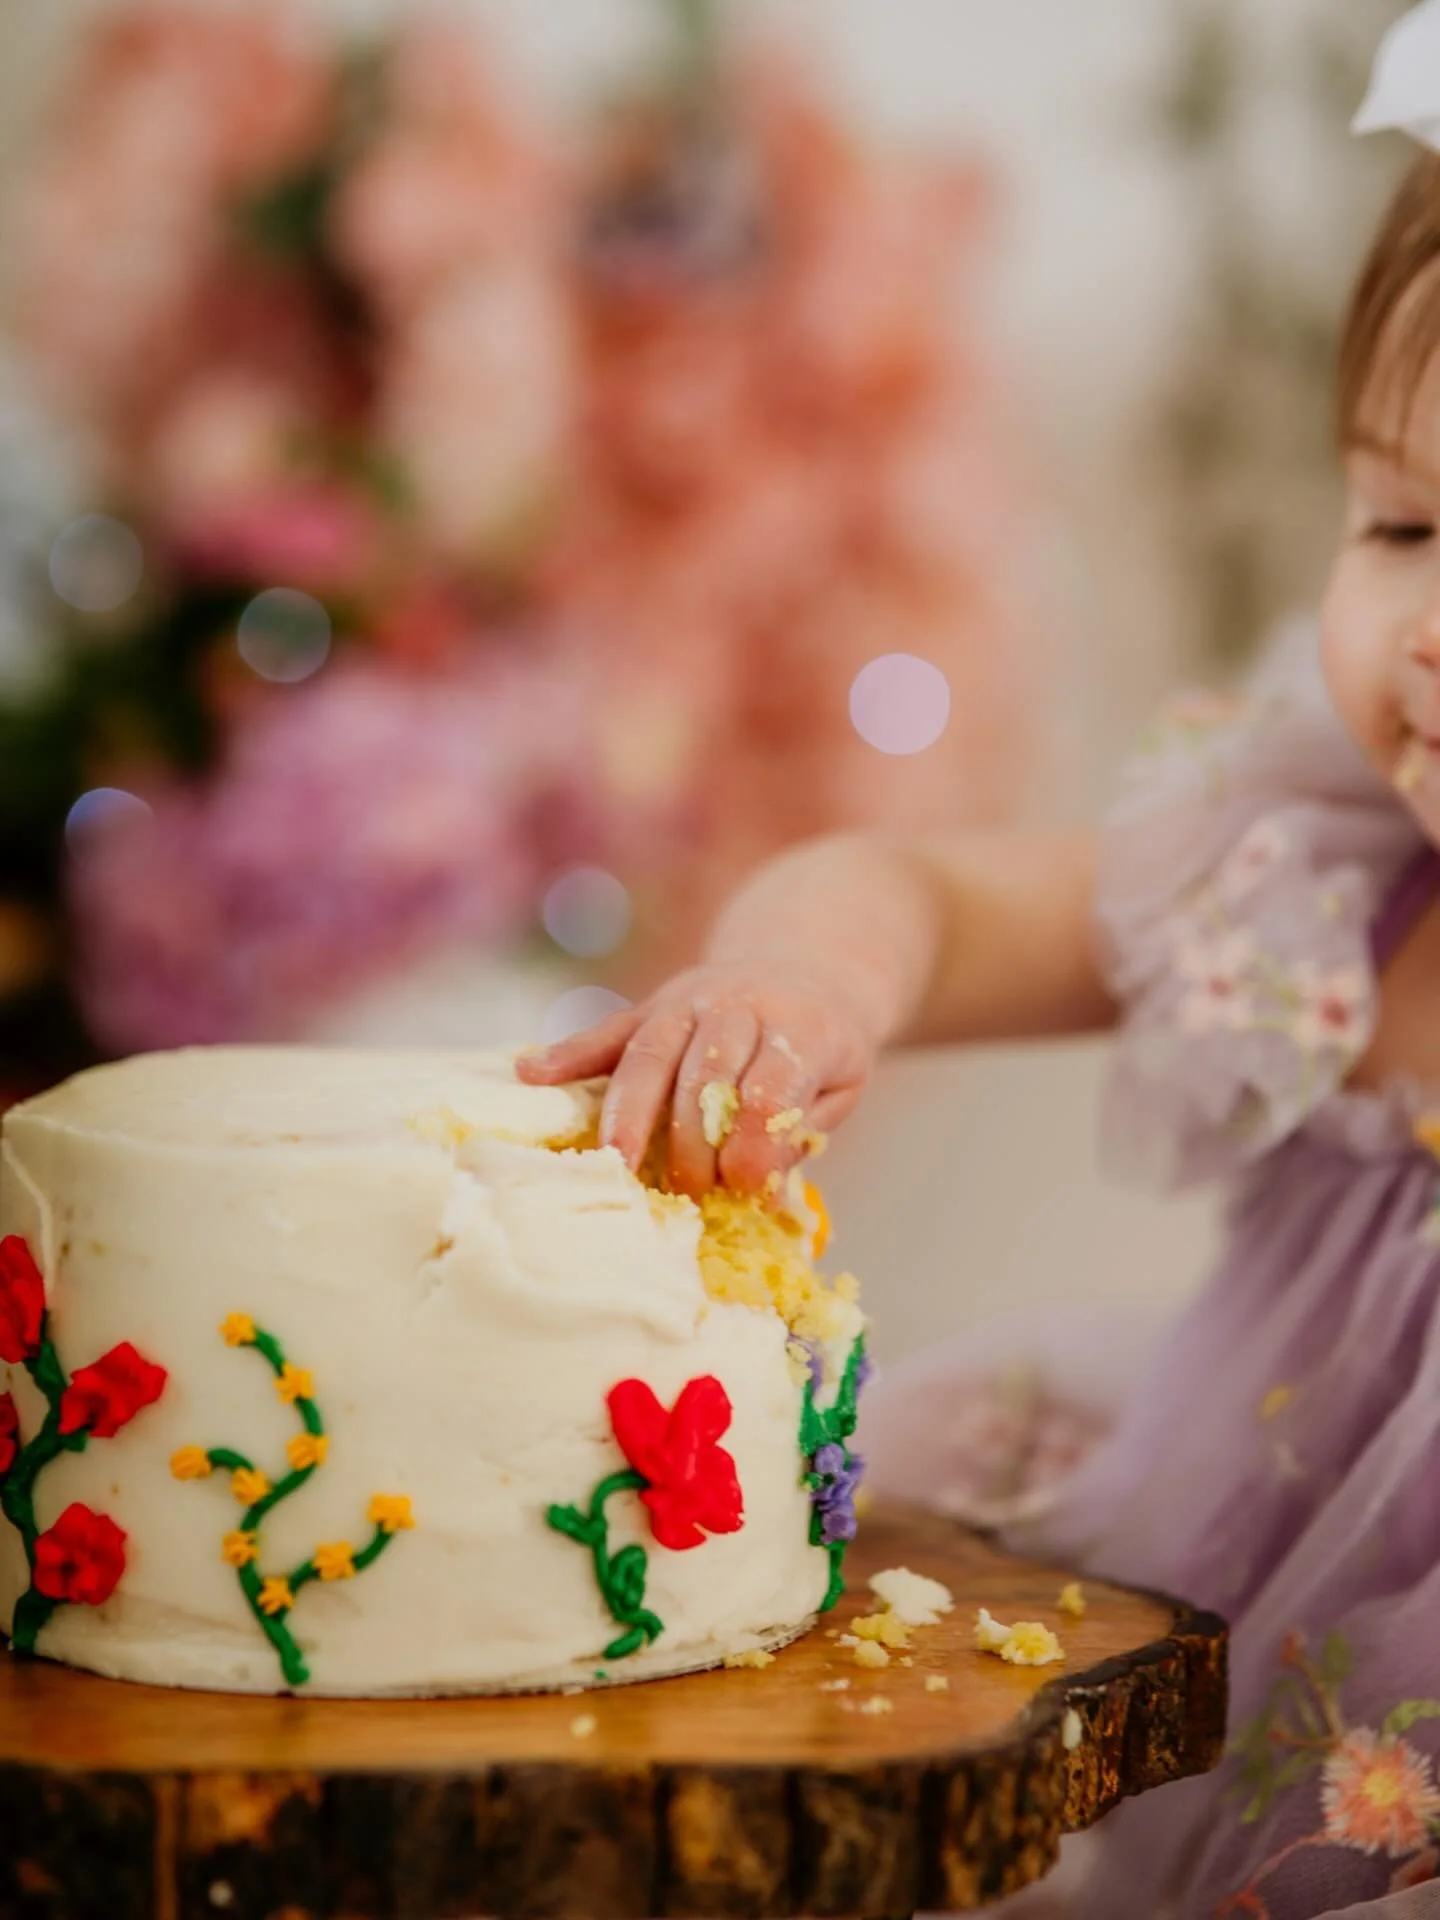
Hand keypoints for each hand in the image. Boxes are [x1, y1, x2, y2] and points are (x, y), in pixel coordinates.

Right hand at [516, 959, 877, 1197]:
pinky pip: (607, 1030)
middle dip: (693, 1139)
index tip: (744, 1187)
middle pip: (705, 1073)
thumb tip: (763, 1194)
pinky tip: (531, 1072)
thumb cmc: (819, 1045)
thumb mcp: (839, 1085)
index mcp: (797, 1028)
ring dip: (630, 1110)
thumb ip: (804, 1133)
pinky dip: (567, 1052)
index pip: (769, 1087)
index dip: (754, 1140)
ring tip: (615, 1160)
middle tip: (687, 1192)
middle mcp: (737, 1006)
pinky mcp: (649, 1005)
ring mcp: (687, 1001)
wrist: (804, 965)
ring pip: (651, 1053)